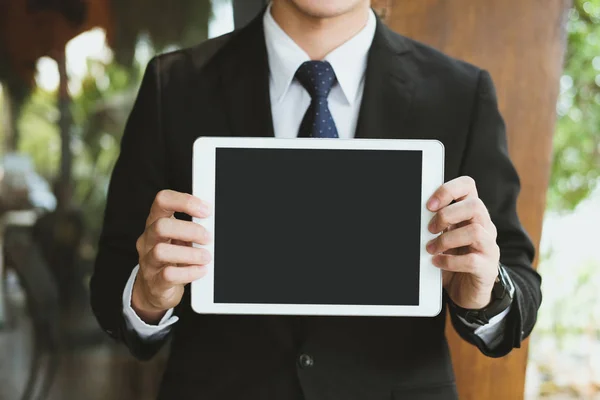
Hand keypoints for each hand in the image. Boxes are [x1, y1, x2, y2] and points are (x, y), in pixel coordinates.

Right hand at [132, 190, 211, 323]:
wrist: (156, 289)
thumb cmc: (173, 258)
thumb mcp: (181, 238)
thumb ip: (193, 227)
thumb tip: (215, 222)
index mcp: (156, 222)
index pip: (162, 200)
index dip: (185, 201)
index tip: (206, 210)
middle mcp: (148, 239)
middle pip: (161, 225)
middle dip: (190, 230)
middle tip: (208, 238)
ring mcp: (148, 261)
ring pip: (161, 251)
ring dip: (190, 254)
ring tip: (205, 257)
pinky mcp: (154, 282)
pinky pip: (168, 275)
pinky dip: (189, 272)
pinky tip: (200, 270)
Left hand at [425, 176, 499, 309]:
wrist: (466, 290)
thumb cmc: (453, 257)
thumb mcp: (443, 235)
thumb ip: (435, 223)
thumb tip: (413, 213)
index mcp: (471, 213)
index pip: (468, 186)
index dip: (448, 190)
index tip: (429, 205)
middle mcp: (485, 226)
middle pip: (475, 206)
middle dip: (447, 215)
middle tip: (430, 229)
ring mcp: (489, 247)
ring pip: (475, 231)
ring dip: (446, 240)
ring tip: (431, 249)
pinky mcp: (487, 268)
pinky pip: (471, 260)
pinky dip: (449, 261)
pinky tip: (437, 262)